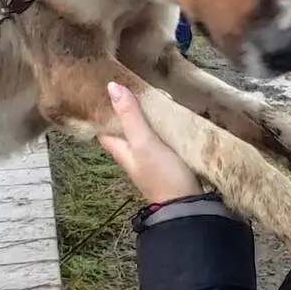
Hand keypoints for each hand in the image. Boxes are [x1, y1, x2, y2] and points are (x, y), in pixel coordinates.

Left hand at [99, 82, 202, 204]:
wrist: (187, 204)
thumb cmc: (161, 174)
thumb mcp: (144, 142)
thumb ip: (130, 116)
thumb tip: (112, 86)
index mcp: (120, 149)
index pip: (103, 126)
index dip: (103, 108)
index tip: (109, 86)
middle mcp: (132, 153)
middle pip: (124, 126)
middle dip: (129, 108)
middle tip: (137, 85)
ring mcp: (151, 157)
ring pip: (144, 130)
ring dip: (148, 115)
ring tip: (157, 93)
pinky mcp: (169, 159)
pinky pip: (162, 136)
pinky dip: (164, 124)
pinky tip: (172, 114)